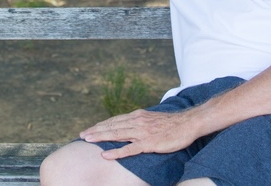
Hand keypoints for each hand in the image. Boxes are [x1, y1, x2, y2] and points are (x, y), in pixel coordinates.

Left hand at [79, 109, 200, 159]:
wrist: (189, 123)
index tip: (89, 129)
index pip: (114, 120)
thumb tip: (129, 127)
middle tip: (81, 135)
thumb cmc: (172, 124)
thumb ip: (140, 123)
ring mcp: (142, 132)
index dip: (101, 125)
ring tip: (87, 140)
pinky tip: (105, 155)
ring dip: (100, 137)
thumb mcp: (152, 120)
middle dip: (95, 131)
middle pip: (112, 126)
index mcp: (138, 116)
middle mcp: (137, 122)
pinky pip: (129, 149)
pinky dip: (116, 152)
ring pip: (117, 134)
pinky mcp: (149, 143)